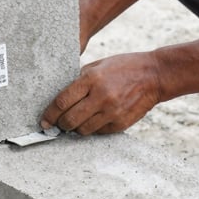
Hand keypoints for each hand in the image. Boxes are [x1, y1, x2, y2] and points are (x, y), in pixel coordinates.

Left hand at [40, 52, 161, 134]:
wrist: (154, 75)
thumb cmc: (124, 67)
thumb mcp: (99, 65)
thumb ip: (80, 80)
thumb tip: (61, 97)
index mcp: (92, 79)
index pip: (63, 101)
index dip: (50, 114)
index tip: (44, 121)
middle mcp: (101, 97)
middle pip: (70, 120)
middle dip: (60, 124)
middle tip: (57, 124)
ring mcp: (112, 112)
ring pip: (83, 130)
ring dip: (75, 128)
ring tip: (75, 123)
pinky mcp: (121, 123)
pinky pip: (98, 132)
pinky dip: (92, 128)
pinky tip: (93, 120)